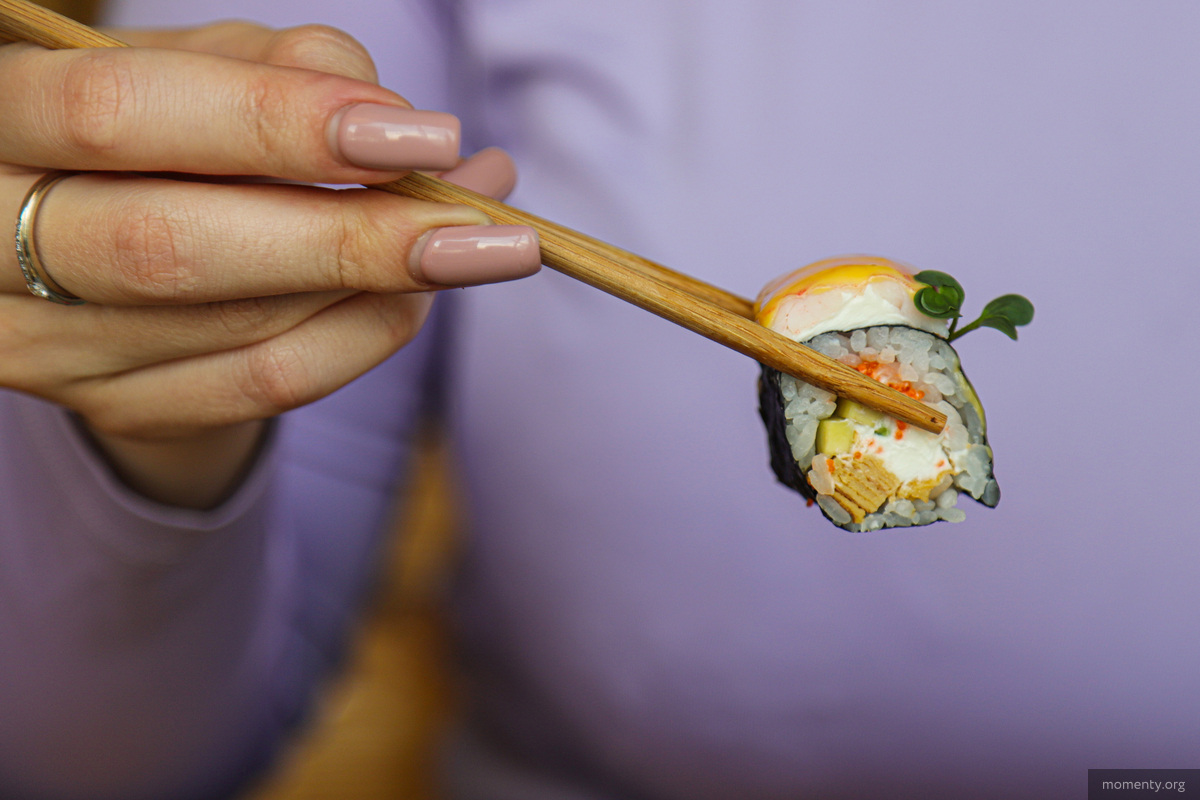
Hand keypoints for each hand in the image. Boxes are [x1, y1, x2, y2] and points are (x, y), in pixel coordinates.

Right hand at [0, 23, 537, 507]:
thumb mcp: (197, 67)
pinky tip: (419, 296)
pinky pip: (258, 390)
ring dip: (383, 291)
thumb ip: (283, 70)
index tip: (422, 136)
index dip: (277, 124)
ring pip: (232, 333)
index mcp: (2, 120)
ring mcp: (47, 344)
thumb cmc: (160, 128)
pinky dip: (360, 341)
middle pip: (172, 249)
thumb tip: (398, 123)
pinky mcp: (116, 406)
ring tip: (481, 240)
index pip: (125, 116)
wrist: (95, 236)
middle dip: (350, 238)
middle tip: (487, 229)